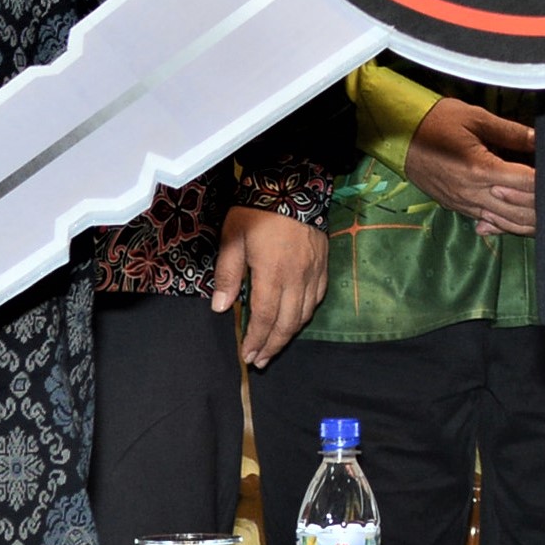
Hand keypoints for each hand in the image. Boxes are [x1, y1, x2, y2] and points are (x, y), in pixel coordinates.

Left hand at [213, 206, 328, 366]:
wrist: (293, 184)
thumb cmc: (257, 211)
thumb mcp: (233, 239)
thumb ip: (228, 275)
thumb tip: (221, 308)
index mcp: (272, 274)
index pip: (264, 318)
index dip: (256, 340)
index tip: (247, 355)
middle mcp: (297, 278)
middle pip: (287, 323)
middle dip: (272, 346)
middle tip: (260, 360)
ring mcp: (313, 272)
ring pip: (305, 314)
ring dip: (289, 334)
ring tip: (275, 345)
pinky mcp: (323, 264)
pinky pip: (318, 297)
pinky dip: (306, 314)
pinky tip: (297, 318)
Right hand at [403, 97, 537, 234]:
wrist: (398, 135)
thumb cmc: (438, 121)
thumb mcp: (476, 117)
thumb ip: (510, 131)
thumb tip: (540, 139)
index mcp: (479, 168)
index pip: (526, 182)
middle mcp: (473, 193)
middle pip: (521, 208)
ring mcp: (465, 204)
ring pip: (507, 222)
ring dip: (532, 221)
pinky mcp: (459, 208)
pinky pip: (490, 223)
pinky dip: (510, 225)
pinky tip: (525, 224)